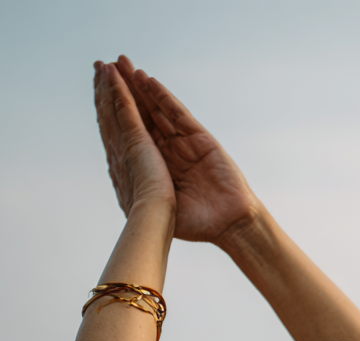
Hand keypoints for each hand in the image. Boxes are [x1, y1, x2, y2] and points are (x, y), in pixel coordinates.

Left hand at [108, 56, 258, 244]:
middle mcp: (167, 151)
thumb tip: (121, 178)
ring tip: (122, 63)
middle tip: (104, 65)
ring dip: (139, 86)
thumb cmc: (198, 223)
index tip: (97, 90)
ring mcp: (184, 143)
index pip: (129, 132)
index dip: (113, 110)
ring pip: (156, 109)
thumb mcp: (159, 206)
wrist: (229, 225)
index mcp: (154, 166)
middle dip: (122, 89)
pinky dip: (163, 96)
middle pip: (140, 114)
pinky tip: (148, 80)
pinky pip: (178, 113)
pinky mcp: (201, 139)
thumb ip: (142, 188)